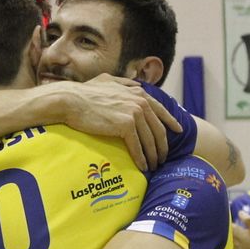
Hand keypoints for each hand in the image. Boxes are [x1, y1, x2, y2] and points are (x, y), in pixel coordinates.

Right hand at [58, 74, 181, 171]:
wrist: (71, 100)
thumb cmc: (84, 92)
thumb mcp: (108, 81)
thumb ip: (124, 83)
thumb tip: (135, 85)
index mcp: (138, 92)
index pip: (160, 109)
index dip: (170, 122)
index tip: (178, 130)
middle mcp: (140, 101)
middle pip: (158, 129)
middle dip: (162, 146)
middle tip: (162, 158)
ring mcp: (134, 113)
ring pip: (150, 140)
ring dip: (152, 156)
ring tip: (153, 166)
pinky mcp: (125, 126)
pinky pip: (137, 147)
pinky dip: (141, 159)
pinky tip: (142, 167)